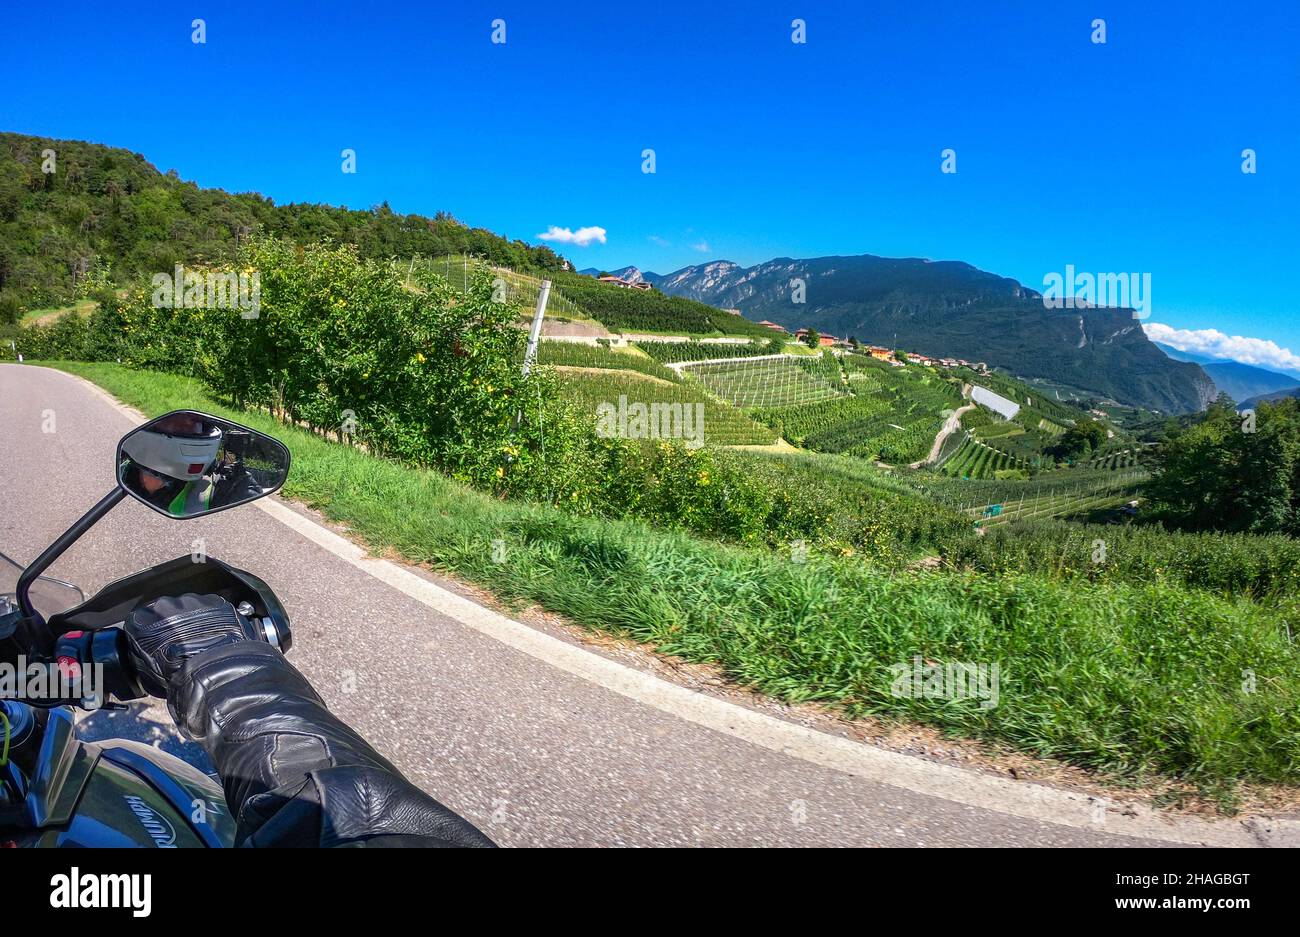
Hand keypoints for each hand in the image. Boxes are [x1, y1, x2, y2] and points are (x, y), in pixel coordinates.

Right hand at [124, 593, 261, 695]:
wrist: (210, 671)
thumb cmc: (177, 673)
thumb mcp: (146, 669)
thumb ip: (140, 652)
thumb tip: (143, 653)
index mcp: (142, 619)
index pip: (140, 620)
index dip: (149, 632)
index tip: (157, 641)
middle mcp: (165, 604)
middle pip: (166, 609)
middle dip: (172, 622)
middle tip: (181, 641)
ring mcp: (192, 600)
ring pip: (189, 606)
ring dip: (193, 618)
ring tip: (201, 638)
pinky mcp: (215, 602)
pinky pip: (212, 606)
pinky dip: (214, 617)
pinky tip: (217, 633)